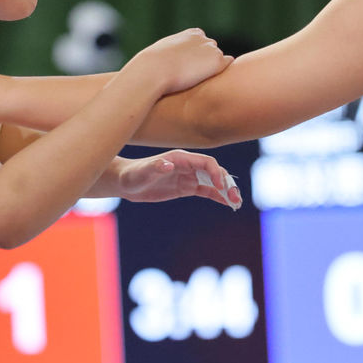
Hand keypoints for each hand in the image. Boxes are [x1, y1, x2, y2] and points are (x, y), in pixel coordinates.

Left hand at [117, 150, 242, 208]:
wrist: (126, 182)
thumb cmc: (133, 174)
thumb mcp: (143, 172)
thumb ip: (156, 167)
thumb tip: (169, 165)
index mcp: (181, 158)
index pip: (206, 162)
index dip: (217, 172)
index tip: (220, 186)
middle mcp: (188, 165)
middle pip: (214, 171)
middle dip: (227, 183)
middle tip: (234, 198)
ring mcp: (188, 176)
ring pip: (213, 182)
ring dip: (226, 190)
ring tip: (236, 203)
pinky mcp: (186, 187)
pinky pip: (206, 191)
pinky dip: (218, 196)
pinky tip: (228, 204)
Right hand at [125, 29, 232, 94]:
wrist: (154, 70)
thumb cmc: (152, 65)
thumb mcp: (161, 53)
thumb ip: (171, 53)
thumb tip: (170, 62)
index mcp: (191, 34)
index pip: (202, 40)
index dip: (197, 54)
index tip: (190, 65)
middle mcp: (203, 39)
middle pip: (212, 50)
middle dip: (206, 61)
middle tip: (197, 76)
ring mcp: (212, 49)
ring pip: (218, 59)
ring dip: (212, 69)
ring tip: (202, 82)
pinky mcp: (217, 61)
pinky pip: (228, 64)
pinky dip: (223, 71)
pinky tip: (214, 81)